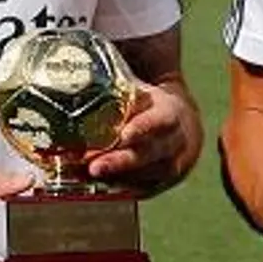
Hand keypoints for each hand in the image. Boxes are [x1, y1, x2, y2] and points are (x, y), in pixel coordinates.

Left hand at [87, 77, 202, 191]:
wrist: (182, 127)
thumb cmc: (152, 108)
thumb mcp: (142, 92)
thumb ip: (118, 89)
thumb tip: (79, 72)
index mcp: (170, 114)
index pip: (161, 121)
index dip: (143, 128)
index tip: (124, 134)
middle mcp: (174, 142)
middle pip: (149, 154)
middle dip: (121, 162)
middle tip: (94, 166)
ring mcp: (171, 165)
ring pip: (147, 175)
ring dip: (116, 178)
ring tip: (86, 176)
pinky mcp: (162, 183)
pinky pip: (142, 189)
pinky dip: (120, 188)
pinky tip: (97, 185)